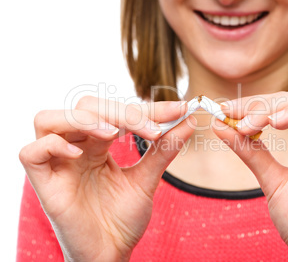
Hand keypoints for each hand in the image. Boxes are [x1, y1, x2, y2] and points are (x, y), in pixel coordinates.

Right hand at [19, 96, 195, 261]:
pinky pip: (32, 151)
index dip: (148, 108)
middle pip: (85, 107)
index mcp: (97, 145)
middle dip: (120, 112)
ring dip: (85, 120)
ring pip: (51, 120)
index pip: (117, 111)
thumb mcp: (147, 179)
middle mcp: (75, 148)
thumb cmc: (123, 219)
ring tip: (114, 134)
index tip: (179, 109)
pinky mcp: (43, 183)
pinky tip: (79, 155)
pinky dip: (54, 145)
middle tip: (152, 129)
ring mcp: (57, 164)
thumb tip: (189, 121)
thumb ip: (164, 149)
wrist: (110, 254)